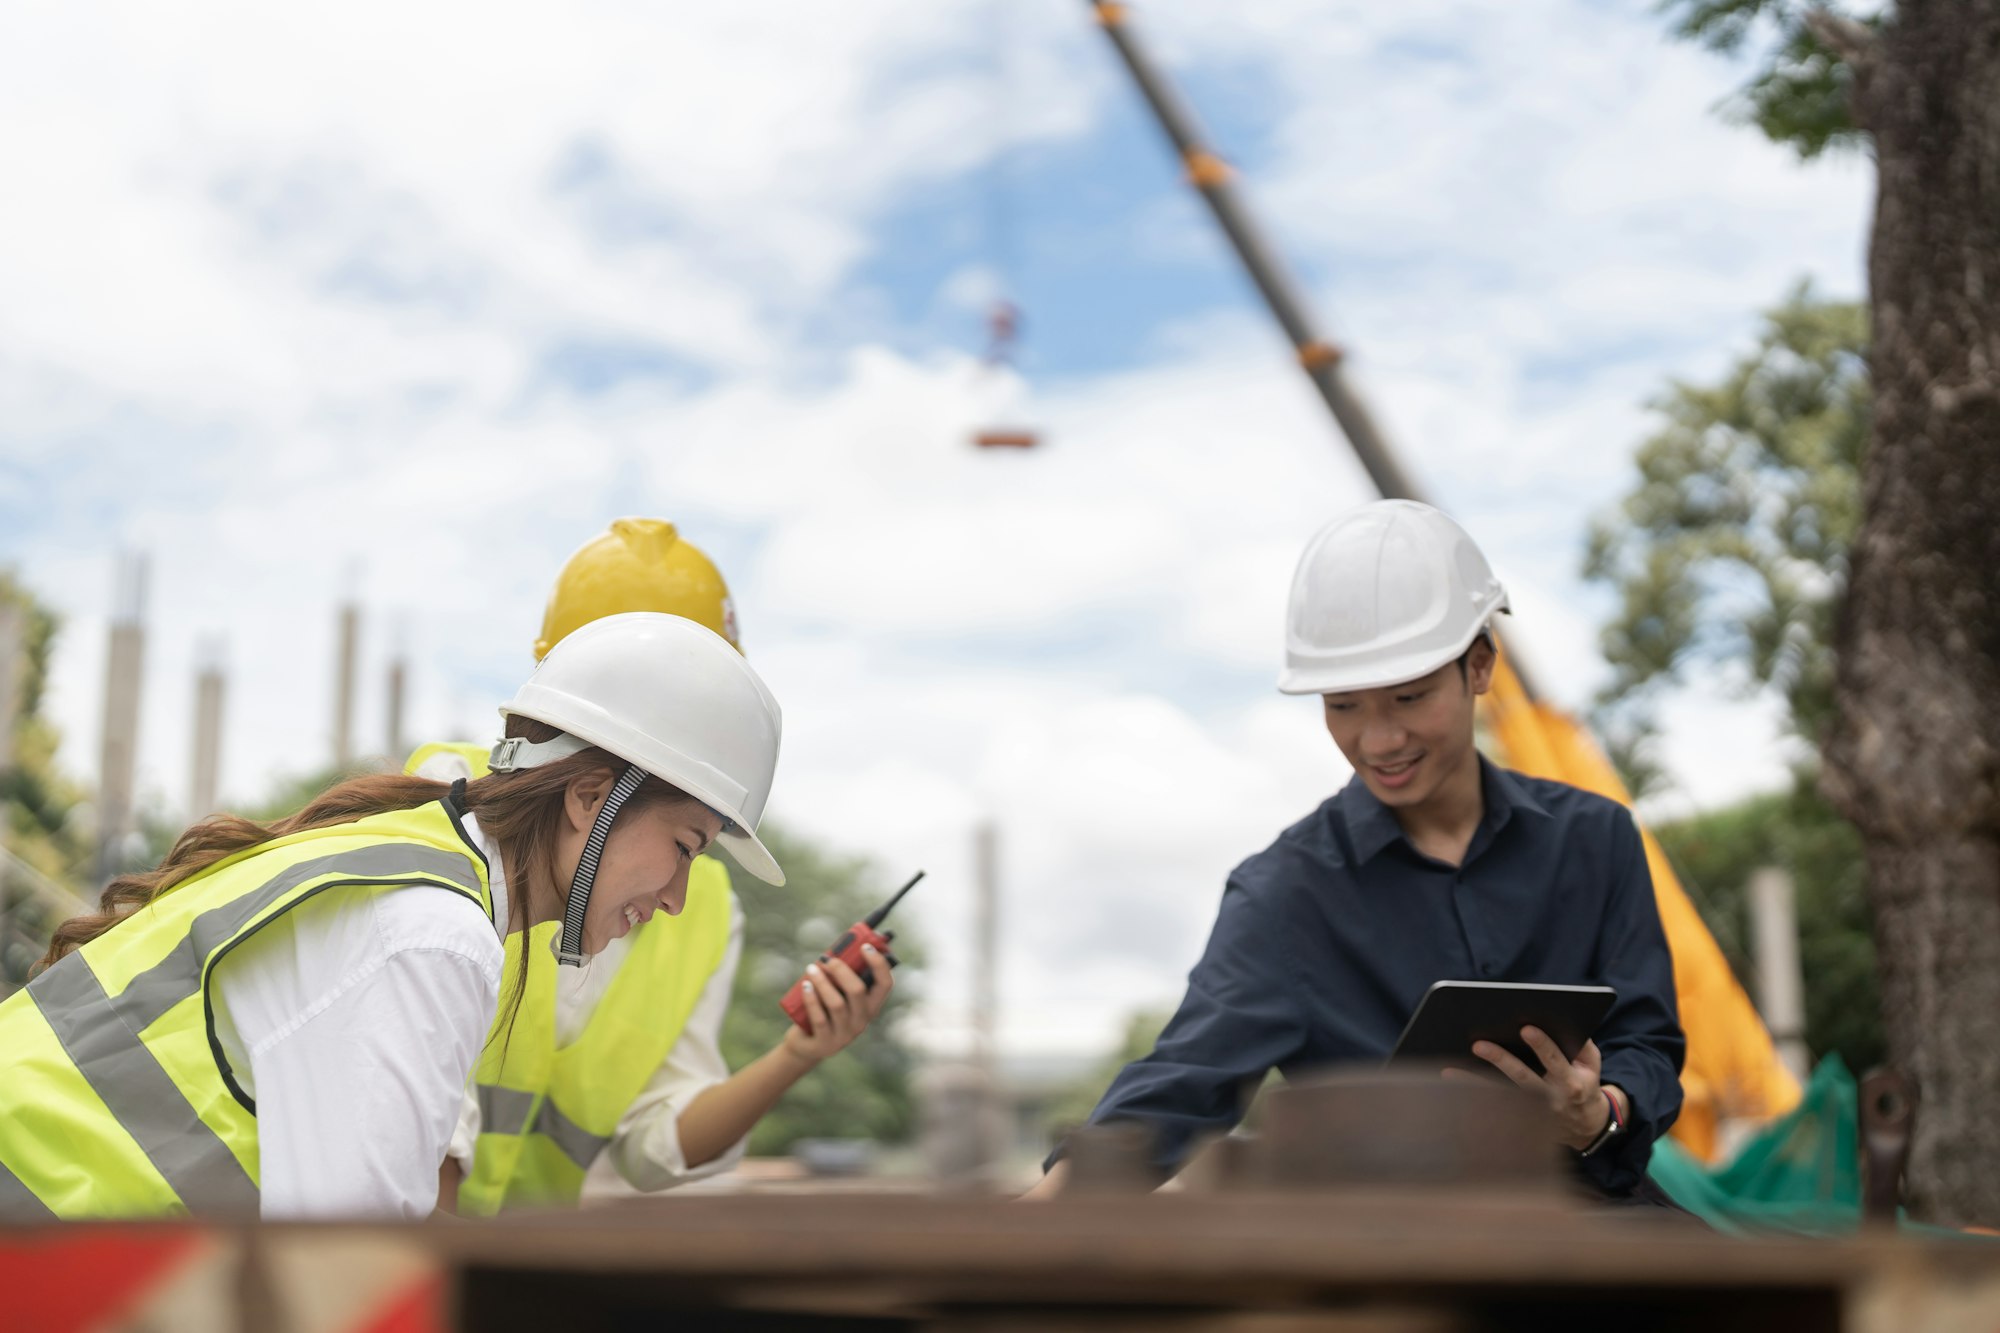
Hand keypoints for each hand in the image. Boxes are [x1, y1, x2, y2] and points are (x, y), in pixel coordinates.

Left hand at [781, 944, 894, 1064]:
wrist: (807, 1045)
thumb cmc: (824, 1010)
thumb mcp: (838, 994)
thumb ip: (842, 976)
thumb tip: (838, 948)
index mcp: (870, 1006)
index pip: (885, 984)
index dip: (878, 964)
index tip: (865, 946)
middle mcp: (862, 1021)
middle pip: (858, 991)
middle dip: (842, 970)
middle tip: (827, 959)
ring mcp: (845, 1034)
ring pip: (836, 1003)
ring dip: (822, 982)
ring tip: (811, 968)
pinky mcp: (826, 1043)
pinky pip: (819, 1017)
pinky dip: (811, 999)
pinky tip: (805, 986)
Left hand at [1468, 1027, 1619, 1151]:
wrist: (1584, 1125)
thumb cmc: (1584, 1083)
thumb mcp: (1591, 1065)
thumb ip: (1583, 1044)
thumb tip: (1564, 1021)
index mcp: (1570, 1083)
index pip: (1555, 1061)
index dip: (1542, 1045)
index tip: (1525, 1028)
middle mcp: (1551, 1099)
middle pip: (1523, 1078)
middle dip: (1500, 1060)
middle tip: (1478, 1044)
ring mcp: (1533, 1113)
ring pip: (1501, 1097)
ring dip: (1475, 1084)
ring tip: (1450, 1070)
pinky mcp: (1519, 1121)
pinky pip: (1493, 1109)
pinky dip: (1472, 1099)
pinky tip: (1453, 1086)